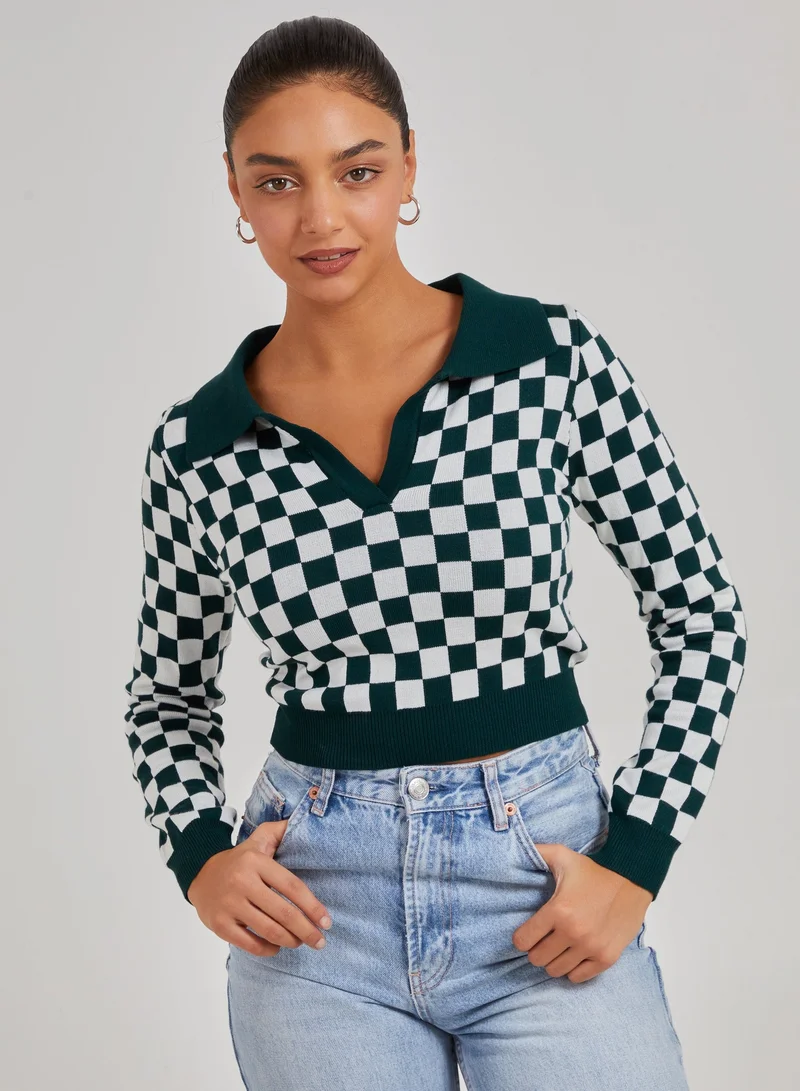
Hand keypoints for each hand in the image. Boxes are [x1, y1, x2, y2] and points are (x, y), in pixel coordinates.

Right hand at [187, 819, 332, 956]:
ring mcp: (230, 905)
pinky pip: (249, 944)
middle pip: (283, 913)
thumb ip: (281, 830)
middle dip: (306, 930)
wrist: (199, 873)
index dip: (313, 906)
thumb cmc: (239, 859)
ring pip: (268, 930)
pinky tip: (277, 947)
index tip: (327, 921)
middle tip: (320, 941)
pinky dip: (267, 949)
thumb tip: (305, 822)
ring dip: (290, 940)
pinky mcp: (220, 925)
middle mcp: (243, 883)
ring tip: (300, 942)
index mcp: (256, 862)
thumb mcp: (258, 839)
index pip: (292, 886)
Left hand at [511, 841, 652, 981]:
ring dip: (554, 960)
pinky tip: (574, 955)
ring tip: (558, 947)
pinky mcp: (607, 957)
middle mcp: (573, 933)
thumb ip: (535, 852)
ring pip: (556, 971)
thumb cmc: (593, 870)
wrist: (631, 878)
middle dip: (536, 949)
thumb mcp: (561, 855)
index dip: (521, 937)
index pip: (523, 940)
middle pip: (537, 959)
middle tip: (544, 939)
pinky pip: (579, 977)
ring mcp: (591, 948)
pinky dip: (573, 969)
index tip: (528, 932)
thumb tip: (515, 849)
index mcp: (558, 911)